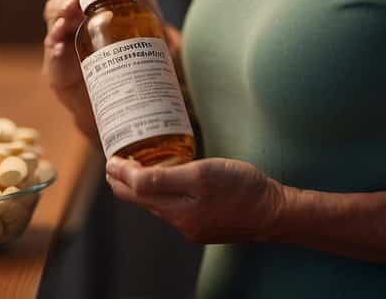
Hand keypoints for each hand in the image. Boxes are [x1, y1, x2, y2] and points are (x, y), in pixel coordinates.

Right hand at [41, 0, 175, 140]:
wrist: (129, 99)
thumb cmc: (135, 54)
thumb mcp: (146, 23)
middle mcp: (76, 14)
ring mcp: (63, 38)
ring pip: (52, 12)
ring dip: (60, 8)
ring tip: (72, 12)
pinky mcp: (57, 65)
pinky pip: (50, 51)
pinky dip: (53, 44)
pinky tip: (60, 45)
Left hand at [105, 156, 284, 244]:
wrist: (274, 212)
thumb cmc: (241, 188)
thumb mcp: (200, 174)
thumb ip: (163, 179)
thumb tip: (131, 178)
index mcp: (176, 210)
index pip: (135, 192)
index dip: (120, 174)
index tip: (111, 158)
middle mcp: (180, 222)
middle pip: (143, 201)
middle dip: (126, 182)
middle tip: (115, 163)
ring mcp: (192, 226)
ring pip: (158, 205)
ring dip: (143, 188)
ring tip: (135, 169)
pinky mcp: (204, 225)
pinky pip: (174, 208)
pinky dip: (163, 194)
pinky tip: (166, 182)